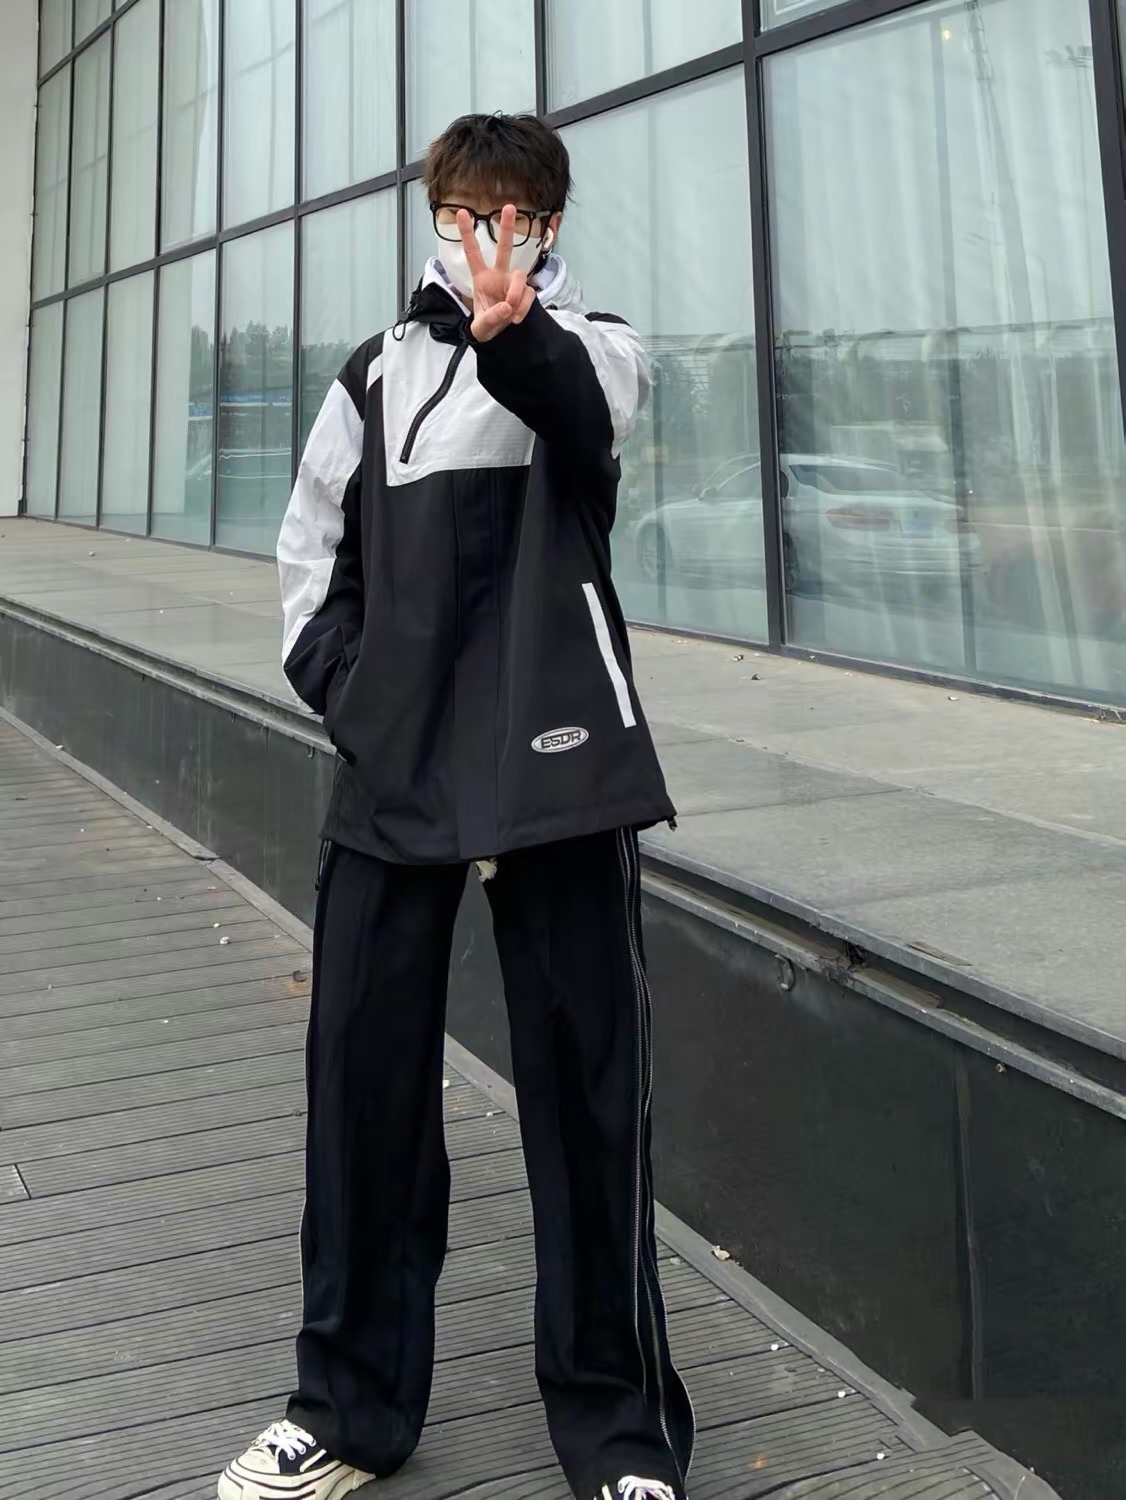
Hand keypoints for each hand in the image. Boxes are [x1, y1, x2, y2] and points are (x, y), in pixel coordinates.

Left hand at [457, 204, 536, 342]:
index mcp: (481, 278)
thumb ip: (490, 318)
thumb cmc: (486, 327)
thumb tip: (506, 307)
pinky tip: (516, 318)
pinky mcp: (526, 292)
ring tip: (510, 312)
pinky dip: (523, 307)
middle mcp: (498, 275)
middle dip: (506, 228)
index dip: (468, 234)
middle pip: (504, 248)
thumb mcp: (480, 328)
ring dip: (516, 294)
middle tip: (509, 207)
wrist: (500, 338)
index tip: (462, 213)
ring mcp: (513, 283)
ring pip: (520, 276)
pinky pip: (529, 294)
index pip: (473, 253)